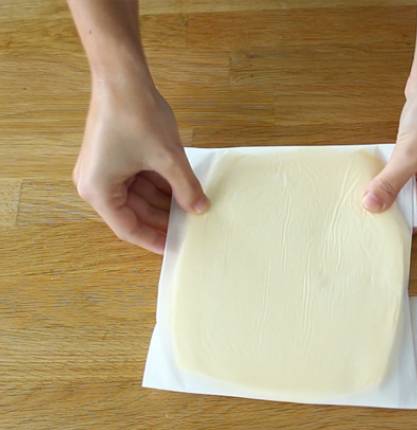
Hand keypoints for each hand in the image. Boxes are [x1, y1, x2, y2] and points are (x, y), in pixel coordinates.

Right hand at [73, 82, 208, 253]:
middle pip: (134, 212)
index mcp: (99, 190)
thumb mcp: (167, 158)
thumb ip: (186, 187)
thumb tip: (201, 209)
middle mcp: (96, 183)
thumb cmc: (136, 115)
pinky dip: (159, 185)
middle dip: (163, 218)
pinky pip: (138, 179)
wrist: (122, 75)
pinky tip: (183, 190)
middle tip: (191, 228)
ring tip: (192, 210)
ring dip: (164, 201)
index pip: (129, 228)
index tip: (176, 248)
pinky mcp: (114, 156)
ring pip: (139, 196)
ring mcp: (104, 169)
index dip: (155, 239)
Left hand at [362, 78, 416, 231]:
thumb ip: (391, 183)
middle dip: (402, 200)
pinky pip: (412, 166)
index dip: (416, 220)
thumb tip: (371, 207)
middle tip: (375, 211)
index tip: (392, 228)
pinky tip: (377, 176)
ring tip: (372, 196)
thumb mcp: (411, 154)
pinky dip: (397, 170)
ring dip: (397, 185)